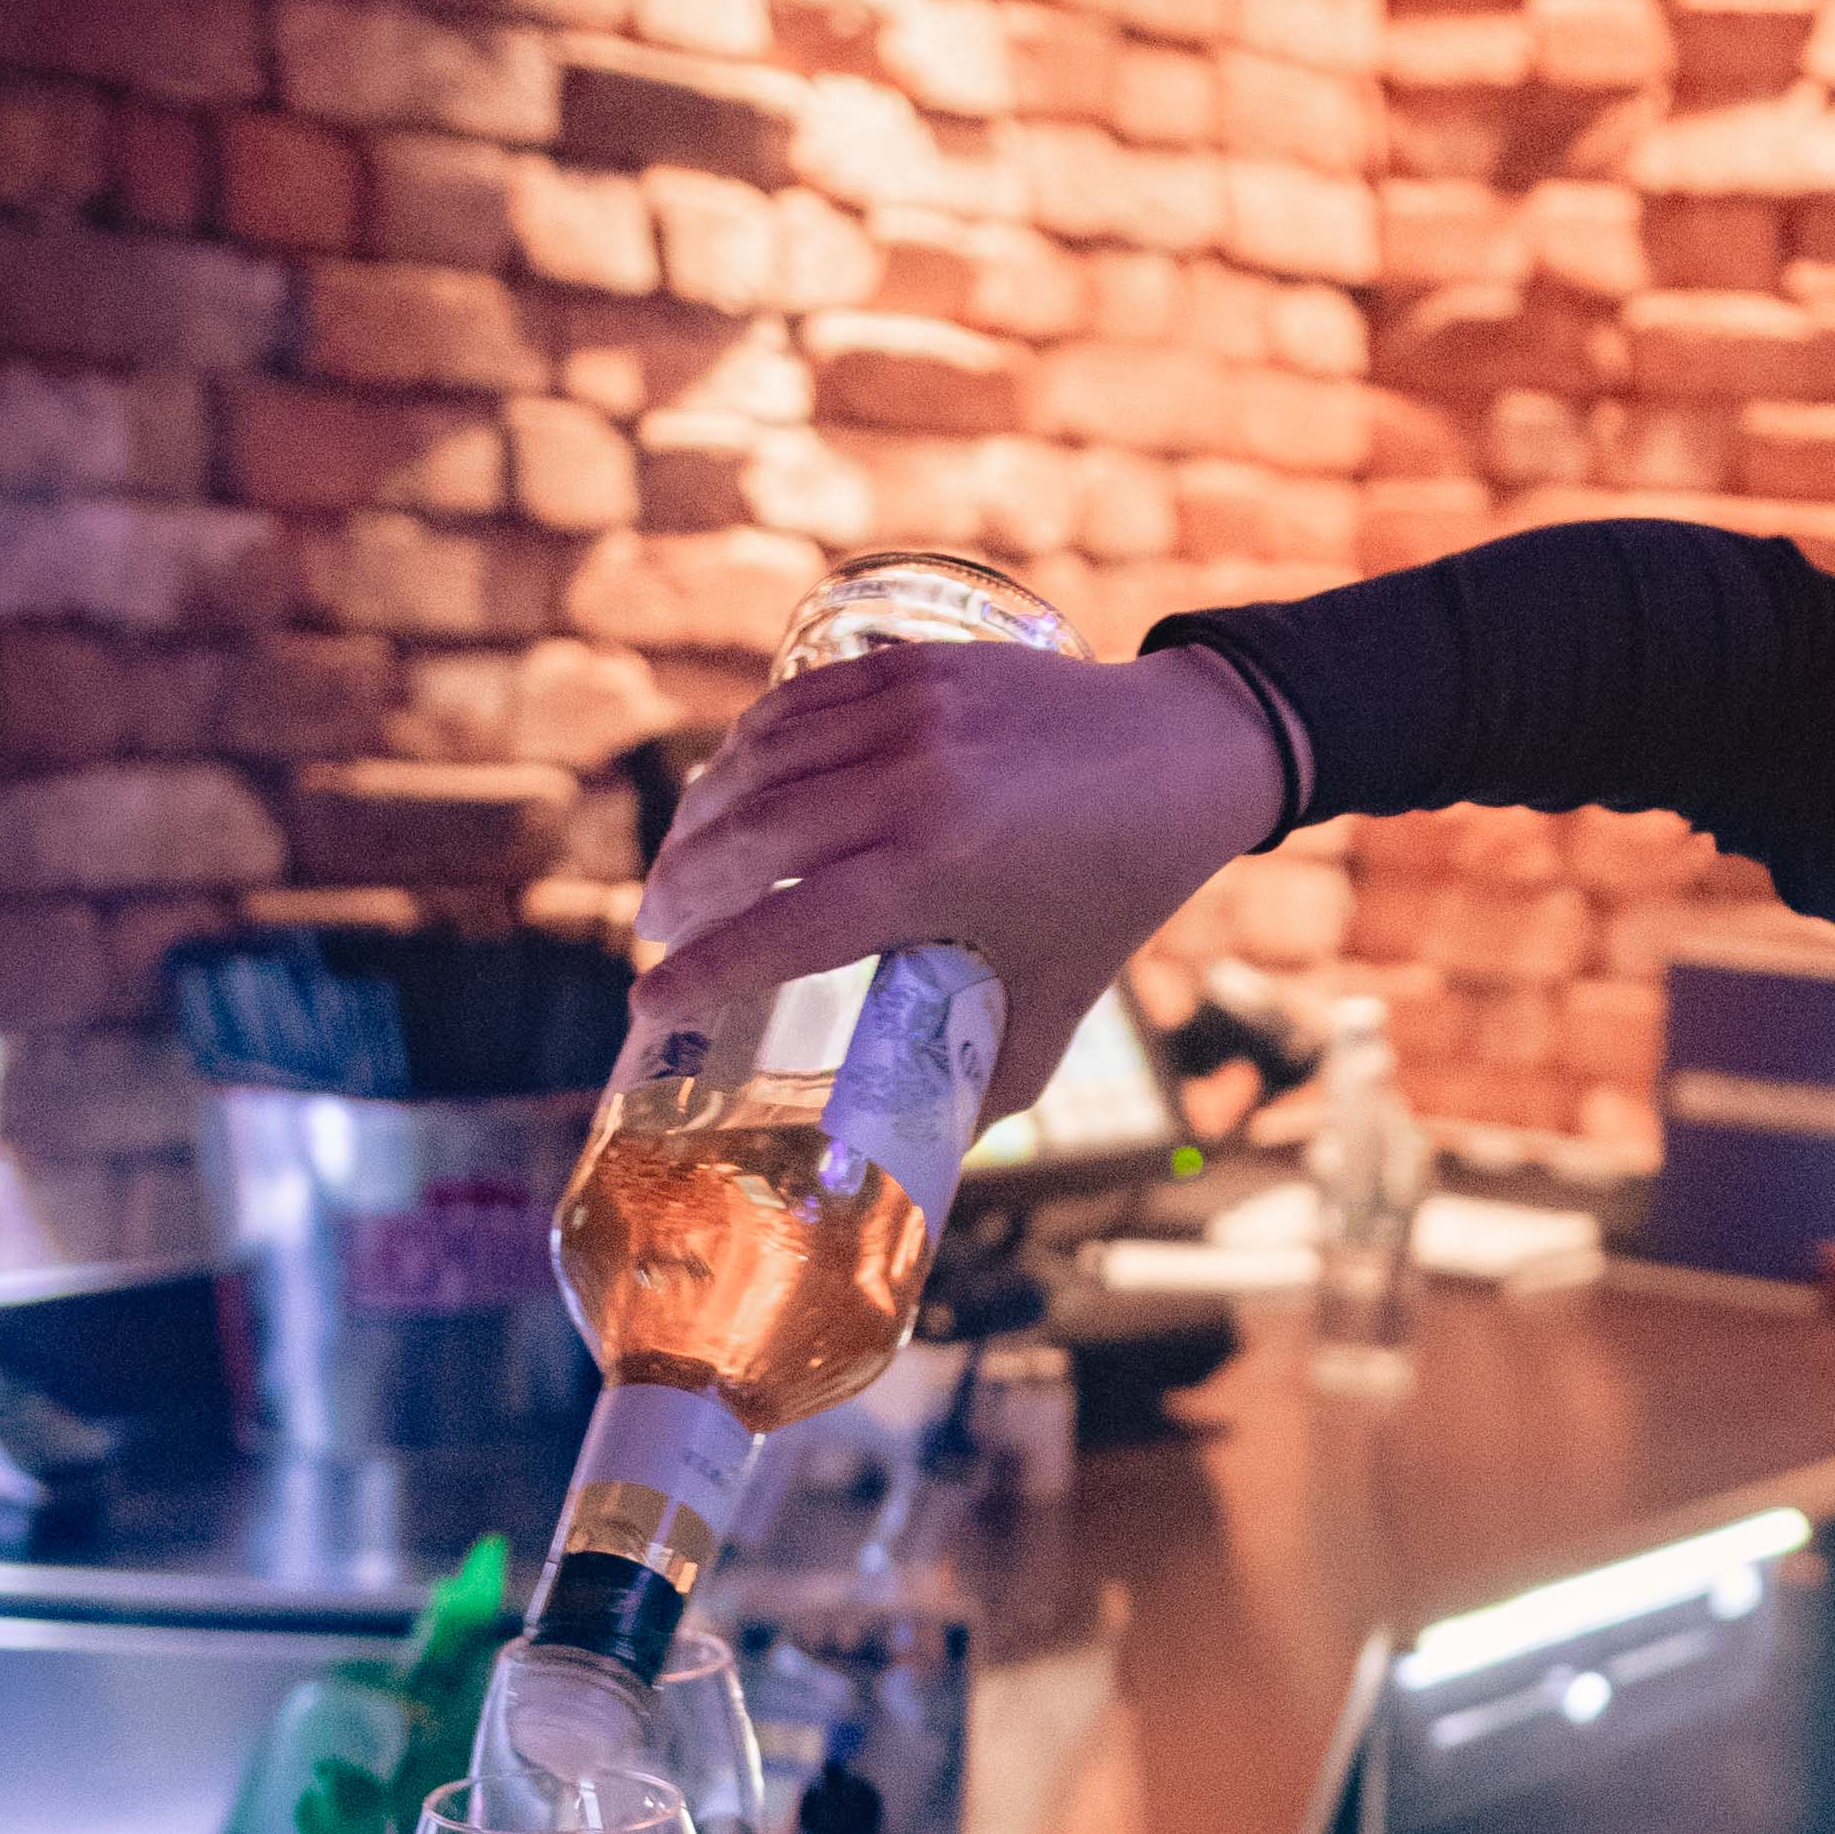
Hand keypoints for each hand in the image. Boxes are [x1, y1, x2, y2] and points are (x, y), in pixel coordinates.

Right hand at [633, 637, 1293, 1116]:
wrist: (1183, 758)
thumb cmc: (1113, 893)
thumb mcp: (1056, 1004)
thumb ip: (983, 1084)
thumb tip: (918, 1167)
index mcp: (941, 872)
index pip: (784, 929)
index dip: (703, 973)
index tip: (650, 1003)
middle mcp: (913, 784)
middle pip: (749, 840)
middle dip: (681, 892)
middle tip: (655, 933)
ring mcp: (908, 714)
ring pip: (756, 764)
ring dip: (699, 821)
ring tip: (678, 873)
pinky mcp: (911, 666)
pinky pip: (791, 708)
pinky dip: (743, 753)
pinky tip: (727, 794)